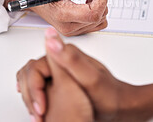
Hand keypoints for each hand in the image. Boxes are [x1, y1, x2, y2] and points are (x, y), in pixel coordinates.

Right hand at [5, 0, 107, 35]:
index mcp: (62, 14)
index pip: (92, 14)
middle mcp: (67, 26)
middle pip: (98, 17)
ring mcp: (71, 30)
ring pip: (99, 21)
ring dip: (99, 5)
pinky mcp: (75, 30)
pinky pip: (95, 23)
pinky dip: (96, 11)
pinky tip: (87, 1)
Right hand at [17, 28, 152, 121]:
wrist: (121, 106)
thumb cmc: (109, 95)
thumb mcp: (90, 78)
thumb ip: (70, 59)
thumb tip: (51, 37)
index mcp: (67, 54)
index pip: (34, 67)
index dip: (33, 88)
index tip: (40, 106)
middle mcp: (63, 60)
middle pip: (31, 73)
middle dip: (31, 94)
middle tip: (39, 113)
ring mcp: (62, 71)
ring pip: (33, 81)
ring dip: (32, 97)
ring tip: (40, 114)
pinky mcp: (63, 81)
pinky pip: (41, 87)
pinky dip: (38, 99)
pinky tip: (44, 110)